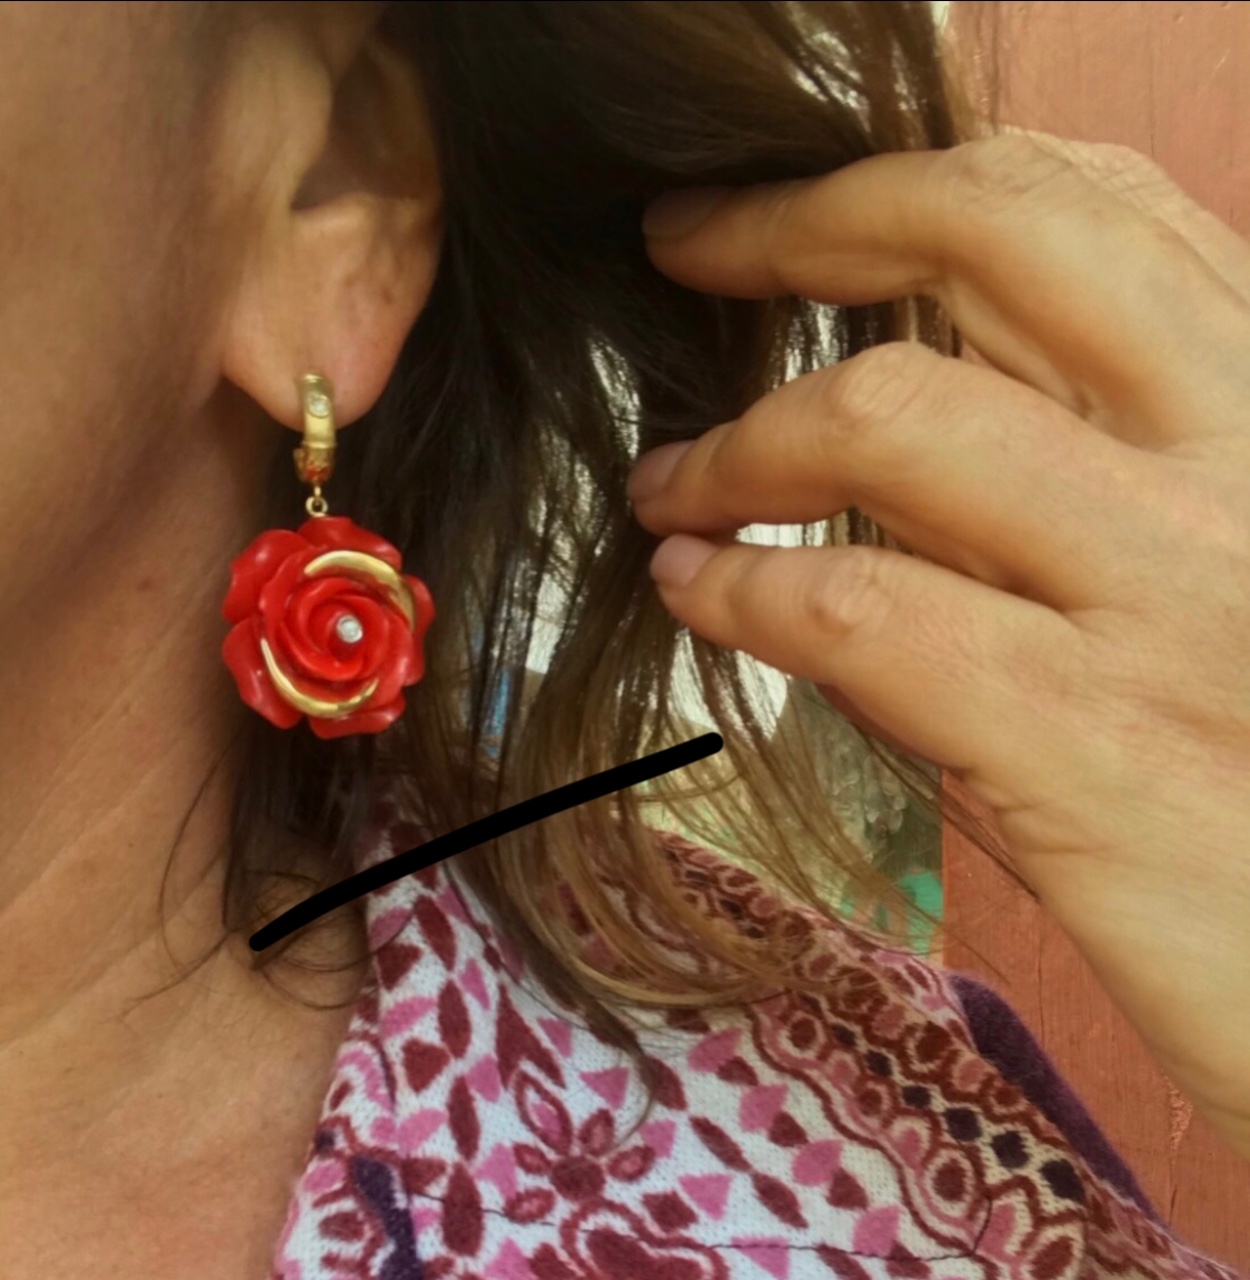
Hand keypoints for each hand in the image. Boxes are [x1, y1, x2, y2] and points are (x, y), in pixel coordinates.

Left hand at [627, 131, 1249, 1163]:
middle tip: (689, 246)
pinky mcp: (1103, 752)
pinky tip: (702, 596)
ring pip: (897, 418)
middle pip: (1000, 237)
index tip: (787, 206)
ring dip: (739, 445)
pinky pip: (864, 615)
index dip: (909, 180)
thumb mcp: (1230, 580)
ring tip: (669, 487)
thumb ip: (1096, 485)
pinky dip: (747, 592)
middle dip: (804, 224)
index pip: (1099, 213)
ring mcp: (1182, 600)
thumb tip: (883, 451)